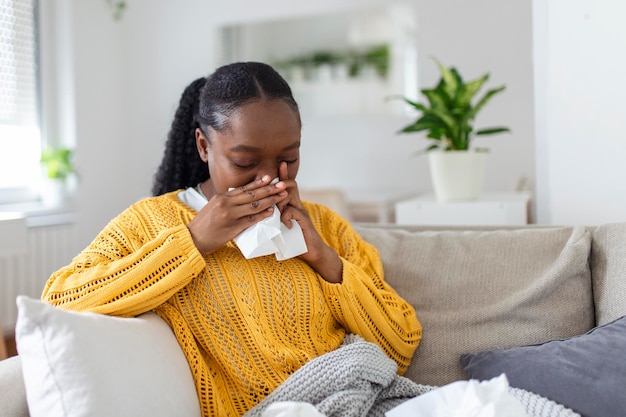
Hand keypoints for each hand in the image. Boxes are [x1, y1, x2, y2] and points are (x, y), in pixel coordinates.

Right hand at [187, 175, 287, 254]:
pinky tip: (271, 212)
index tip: (270, 178)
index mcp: (222, 196)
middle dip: (269, 189)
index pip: (244, 188)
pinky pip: (251, 219)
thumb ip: (227, 201)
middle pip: (252, 194)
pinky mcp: (233, 227)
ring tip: (281, 196)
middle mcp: (226, 203)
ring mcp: (230, 214)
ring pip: (254, 205)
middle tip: (282, 185)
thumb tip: (242, 197)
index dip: (258, 183)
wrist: (194, 238)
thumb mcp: (214, 207)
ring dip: (270, 200)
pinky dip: (262, 215)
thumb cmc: (204, 224)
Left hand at [276, 163, 342, 282]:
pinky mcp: (304, 221)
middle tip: (276, 189)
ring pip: (290, 196)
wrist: (314, 253)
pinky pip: (292, 211)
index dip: (284, 174)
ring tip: (279, 210)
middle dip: (281, 184)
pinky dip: (285, 217)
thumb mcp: (283, 227)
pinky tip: (285, 225)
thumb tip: (260, 215)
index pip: (288, 186)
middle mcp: (298, 206)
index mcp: (292, 205)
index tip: (280, 163)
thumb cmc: (296, 241)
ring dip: (281, 201)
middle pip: (290, 186)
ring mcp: (302, 212)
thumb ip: (276, 218)